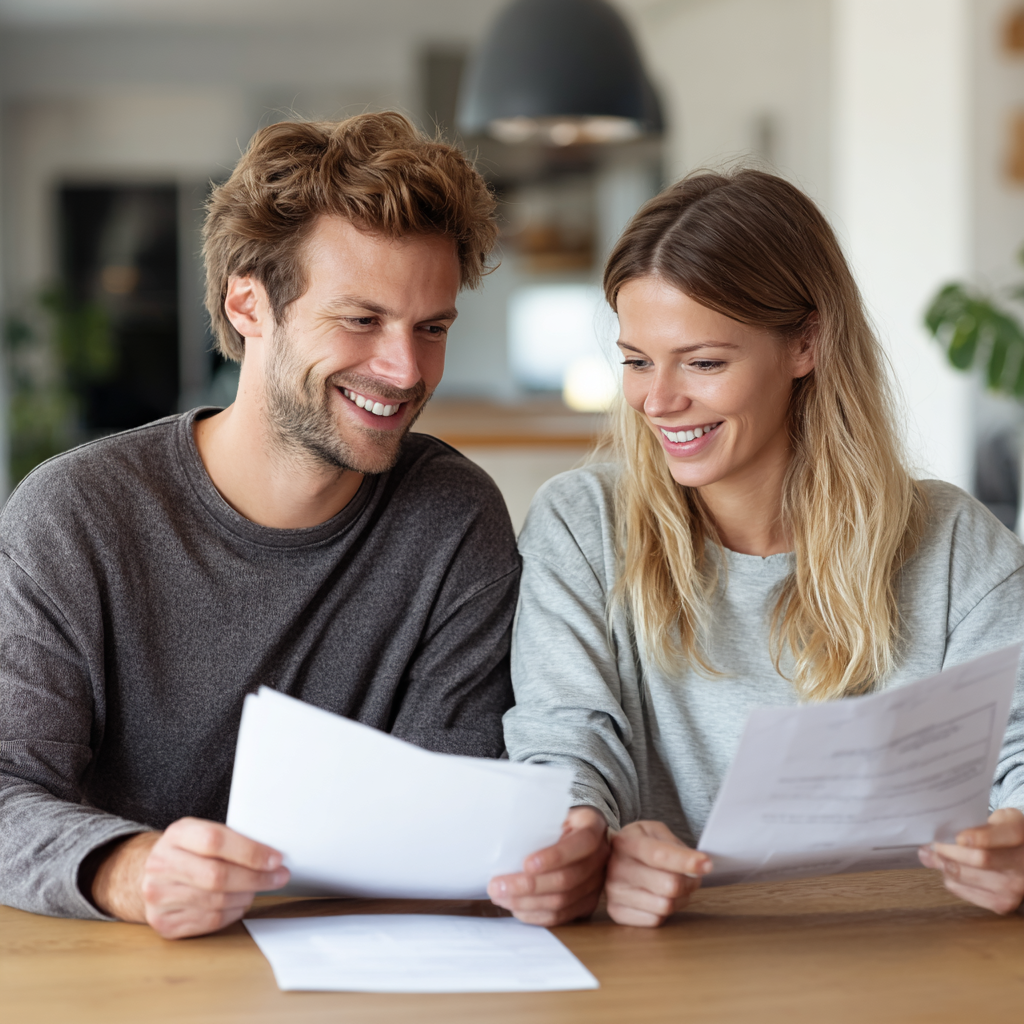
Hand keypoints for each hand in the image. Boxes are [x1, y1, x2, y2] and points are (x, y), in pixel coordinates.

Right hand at [91, 817, 289, 938]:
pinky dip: (233, 912)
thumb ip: (231, 839)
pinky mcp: (163, 923)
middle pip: (217, 876)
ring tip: (258, 888)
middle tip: (279, 877)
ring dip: (247, 896)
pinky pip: (209, 921)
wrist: (149, 875)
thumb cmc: (189, 851)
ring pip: (216, 901)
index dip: (250, 852)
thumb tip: (271, 855)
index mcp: (176, 834)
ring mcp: (158, 896)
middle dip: (255, 878)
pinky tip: (239, 902)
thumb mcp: (203, 833)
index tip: (276, 859)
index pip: (215, 841)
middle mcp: (161, 865)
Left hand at [487, 806, 609, 925]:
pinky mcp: (588, 903)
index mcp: (593, 826)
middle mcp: (601, 856)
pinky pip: (561, 916)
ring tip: (500, 897)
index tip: (526, 864)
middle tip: (497, 886)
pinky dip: (535, 915)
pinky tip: (515, 908)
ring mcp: (597, 883)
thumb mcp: (552, 813)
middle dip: (529, 886)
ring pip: (562, 901)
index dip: (555, 856)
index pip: (582, 843)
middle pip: (568, 879)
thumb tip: (504, 840)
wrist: (575, 833)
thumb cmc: (556, 821)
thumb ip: (538, 824)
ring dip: (527, 903)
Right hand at [605, 820, 711, 926]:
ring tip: (676, 887)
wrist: (612, 857)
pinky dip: (665, 911)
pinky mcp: (616, 912)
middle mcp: (616, 868)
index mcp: (625, 843)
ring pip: (665, 906)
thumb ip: (675, 845)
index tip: (707, 864)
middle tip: (694, 876)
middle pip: (669, 885)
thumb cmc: (639, 844)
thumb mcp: (654, 832)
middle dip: (690, 882)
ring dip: (680, 898)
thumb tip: (699, 865)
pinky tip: (660, 897)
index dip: (686, 861)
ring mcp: (614, 892)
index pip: (659, 855)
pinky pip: (655, 920)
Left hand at [918, 808, 1023, 914]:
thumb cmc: (1004, 835)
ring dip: (943, 865)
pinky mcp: (1002, 904)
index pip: (1003, 836)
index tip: (958, 836)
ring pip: (967, 876)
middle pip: (979, 859)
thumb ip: (975, 824)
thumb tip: (941, 835)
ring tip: (932, 856)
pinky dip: (951, 880)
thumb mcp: (998, 819)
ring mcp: (1013, 887)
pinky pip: (966, 892)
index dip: (978, 837)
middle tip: (929, 846)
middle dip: (947, 851)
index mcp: (1019, 833)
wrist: (1022, 859)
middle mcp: (1021, 864)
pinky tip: (949, 870)